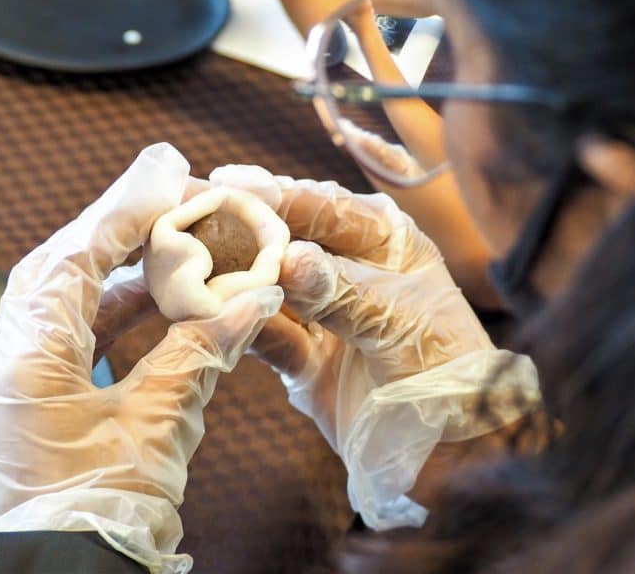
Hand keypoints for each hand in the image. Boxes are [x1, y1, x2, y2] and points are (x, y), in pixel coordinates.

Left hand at [0, 144, 282, 572]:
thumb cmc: (98, 524)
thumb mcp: (156, 430)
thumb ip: (200, 355)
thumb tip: (252, 300)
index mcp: (21, 365)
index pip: (70, 261)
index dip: (121, 211)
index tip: (164, 172)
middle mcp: (5, 368)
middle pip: (59, 270)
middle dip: (116, 227)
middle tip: (167, 191)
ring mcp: (14, 388)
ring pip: (67, 304)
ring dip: (122, 271)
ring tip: (177, 247)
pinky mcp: (32, 408)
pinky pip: (73, 341)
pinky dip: (117, 316)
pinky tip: (160, 303)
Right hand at [209, 165, 540, 529]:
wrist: (456, 452)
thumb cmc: (447, 369)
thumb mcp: (400, 321)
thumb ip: (341, 291)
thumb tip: (288, 257)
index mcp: (384, 241)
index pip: (323, 207)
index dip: (274, 193)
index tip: (228, 183)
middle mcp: (349, 268)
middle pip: (284, 238)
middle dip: (237, 226)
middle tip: (184, 206)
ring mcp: (323, 312)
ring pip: (265, 284)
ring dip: (227, 273)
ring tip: (178, 256)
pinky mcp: (304, 357)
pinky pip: (262, 333)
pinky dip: (235, 324)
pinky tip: (201, 310)